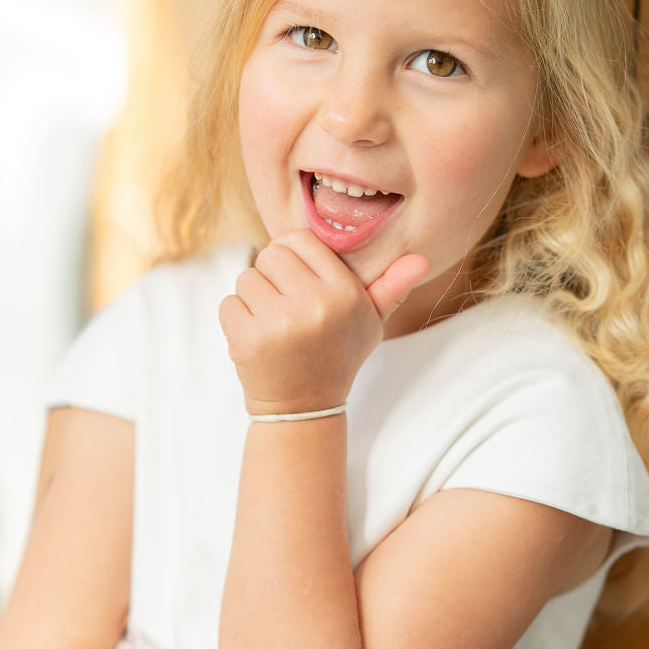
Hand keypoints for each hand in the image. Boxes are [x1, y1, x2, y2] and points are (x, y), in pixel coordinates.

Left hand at [219, 229, 427, 415]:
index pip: (299, 239)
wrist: (304, 408)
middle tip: (285, 305)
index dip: (292, 256)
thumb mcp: (370, 323)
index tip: (297, 282)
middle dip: (271, 275)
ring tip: (273, 324)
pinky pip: (228, 304)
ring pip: (246, 278)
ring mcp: (279, 323)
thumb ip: (391, 287)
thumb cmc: (337, 355)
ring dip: (253, 298)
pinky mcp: (249, 339)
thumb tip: (420, 258)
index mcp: (343, 293)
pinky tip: (258, 338)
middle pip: (270, 254)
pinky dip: (236, 319)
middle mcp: (314, 305)